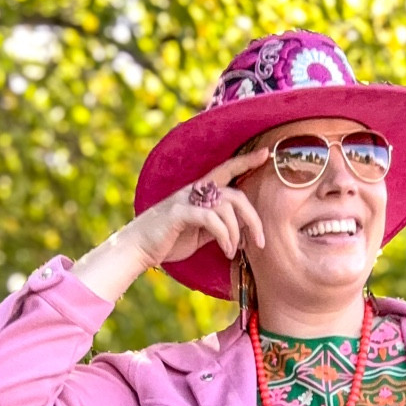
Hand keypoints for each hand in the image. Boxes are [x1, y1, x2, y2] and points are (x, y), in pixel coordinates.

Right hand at [130, 148, 269, 268]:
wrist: (138, 247)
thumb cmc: (169, 240)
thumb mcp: (199, 232)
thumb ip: (217, 225)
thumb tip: (239, 229)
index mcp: (200, 192)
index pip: (227, 171)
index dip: (245, 161)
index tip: (266, 154)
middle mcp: (194, 191)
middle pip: (235, 195)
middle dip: (253, 219)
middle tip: (261, 241)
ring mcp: (186, 200)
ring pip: (226, 207)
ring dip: (235, 233)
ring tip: (233, 252)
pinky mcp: (179, 213)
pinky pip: (211, 219)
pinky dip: (224, 236)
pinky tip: (226, 250)